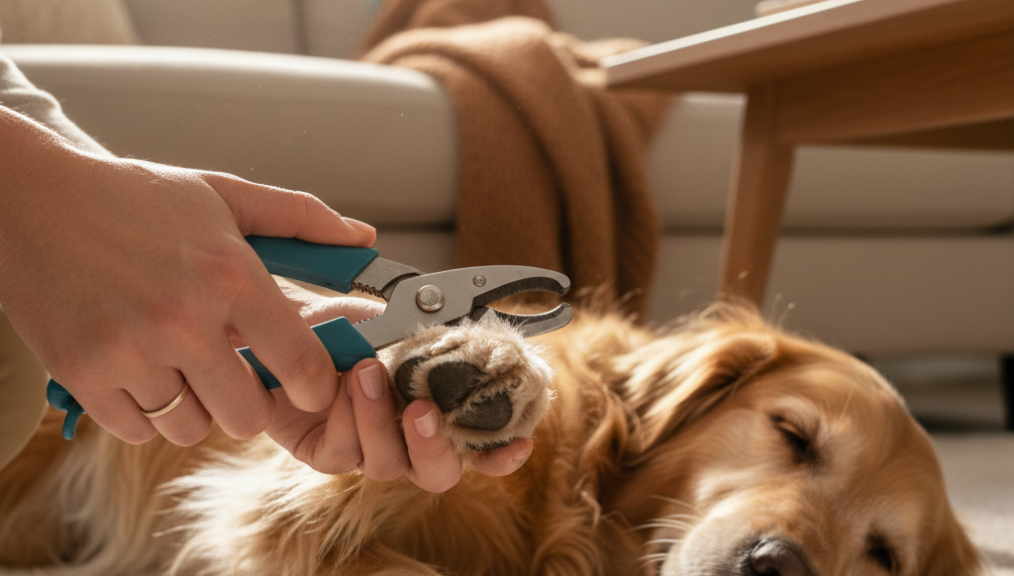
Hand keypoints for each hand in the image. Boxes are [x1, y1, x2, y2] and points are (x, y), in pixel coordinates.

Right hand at [0, 108, 374, 445]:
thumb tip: (363, 238)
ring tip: (181, 363)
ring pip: (192, 427)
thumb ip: (301, 219)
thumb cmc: (136, 196)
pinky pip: (140, 430)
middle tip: (235, 372)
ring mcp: (129, 352)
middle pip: (248, 415)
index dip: (313, 385)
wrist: (33, 198)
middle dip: (249, 400)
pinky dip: (146, 412)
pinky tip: (142, 371)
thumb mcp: (224, 196)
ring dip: (195, 406)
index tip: (307, 385)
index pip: (300, 364)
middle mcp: (184, 320)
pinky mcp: (83, 375)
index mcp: (230, 274)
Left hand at [268, 282, 534, 491]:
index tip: (519, 443)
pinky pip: (341, 455)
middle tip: (421, 409)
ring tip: (365, 371)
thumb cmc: (348, 324)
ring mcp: (366, 454)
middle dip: (434, 446)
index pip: (481, 450)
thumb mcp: (396, 323)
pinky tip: (337, 385)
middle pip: (439, 475)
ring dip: (378, 419)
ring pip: (386, 465)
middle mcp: (406, 444)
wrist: (288, 323)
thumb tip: (473, 342)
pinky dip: (343, 419)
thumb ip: (434, 340)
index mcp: (436, 415)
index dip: (502, 456)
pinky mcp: (324, 456)